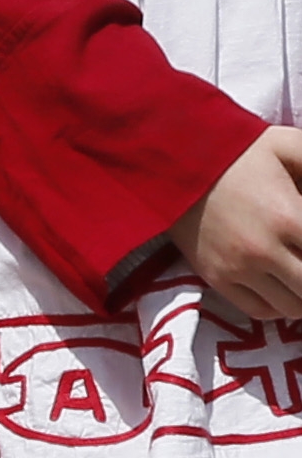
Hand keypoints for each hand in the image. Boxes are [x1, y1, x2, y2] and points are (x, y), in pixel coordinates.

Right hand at [179, 126, 301, 326]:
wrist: (170, 162)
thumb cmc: (238, 152)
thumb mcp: (290, 146)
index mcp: (289, 216)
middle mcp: (264, 250)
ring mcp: (238, 268)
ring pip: (293, 307)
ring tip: (301, 275)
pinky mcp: (216, 277)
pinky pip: (260, 311)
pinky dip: (281, 307)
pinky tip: (286, 288)